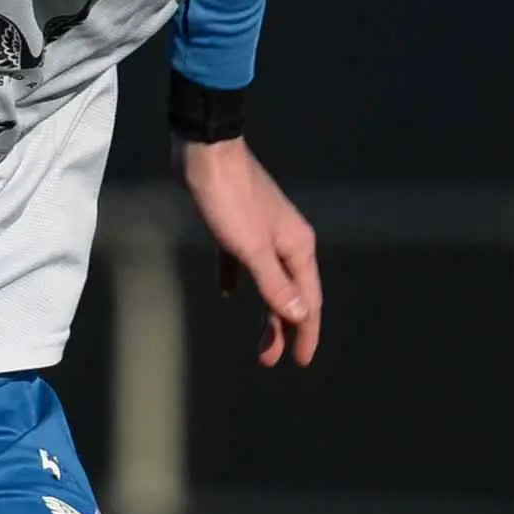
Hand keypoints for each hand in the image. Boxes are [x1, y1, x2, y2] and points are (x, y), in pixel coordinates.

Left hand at [178, 136, 321, 366]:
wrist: (205, 152)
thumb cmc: (228, 199)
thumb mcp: (251, 248)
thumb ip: (275, 283)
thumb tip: (300, 315)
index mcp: (297, 247)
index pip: (308, 301)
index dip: (305, 334)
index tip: (301, 362)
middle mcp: (286, 240)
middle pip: (290, 296)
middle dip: (282, 331)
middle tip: (268, 360)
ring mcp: (263, 232)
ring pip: (270, 283)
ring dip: (265, 313)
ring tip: (256, 342)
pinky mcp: (237, 226)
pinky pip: (244, 263)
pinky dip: (238, 281)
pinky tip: (228, 293)